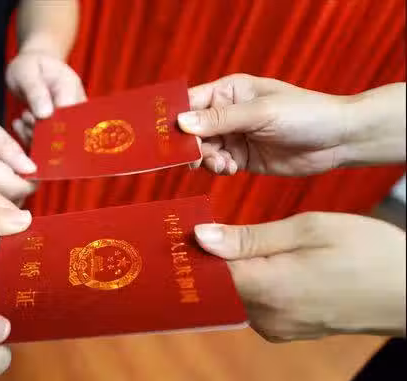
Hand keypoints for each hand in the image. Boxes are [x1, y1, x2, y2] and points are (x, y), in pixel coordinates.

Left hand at [6, 51, 85, 142]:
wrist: (32, 66)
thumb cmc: (29, 66)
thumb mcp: (26, 73)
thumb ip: (35, 91)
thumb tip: (45, 115)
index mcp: (70, 88)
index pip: (69, 116)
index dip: (51, 126)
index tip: (32, 120)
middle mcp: (75, 105)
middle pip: (65, 132)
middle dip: (41, 133)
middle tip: (25, 117)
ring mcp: (70, 118)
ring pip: (56, 141)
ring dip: (35, 136)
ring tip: (23, 117)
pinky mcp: (61, 127)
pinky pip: (48, 143)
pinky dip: (31, 138)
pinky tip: (20, 125)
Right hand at [179, 74, 404, 174]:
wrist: (338, 140)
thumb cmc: (305, 114)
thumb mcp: (261, 113)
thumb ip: (220, 119)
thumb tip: (181, 123)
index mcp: (229, 91)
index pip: (190, 102)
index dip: (175, 118)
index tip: (163, 137)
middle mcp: (227, 112)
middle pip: (191, 130)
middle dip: (190, 145)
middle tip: (195, 157)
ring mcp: (234, 136)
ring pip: (201, 150)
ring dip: (205, 159)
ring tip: (221, 164)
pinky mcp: (241, 158)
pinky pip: (217, 164)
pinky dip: (218, 169)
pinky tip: (230, 169)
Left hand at [194, 212, 405, 341]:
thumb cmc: (367, 252)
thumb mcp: (308, 229)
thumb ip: (249, 238)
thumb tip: (200, 237)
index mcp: (268, 289)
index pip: (206, 273)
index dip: (191, 250)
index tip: (181, 228)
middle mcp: (267, 317)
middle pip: (216, 286)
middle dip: (207, 259)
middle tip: (204, 228)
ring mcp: (276, 328)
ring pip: (233, 296)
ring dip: (229, 271)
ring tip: (234, 241)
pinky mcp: (285, 331)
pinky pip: (252, 305)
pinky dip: (248, 284)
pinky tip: (259, 263)